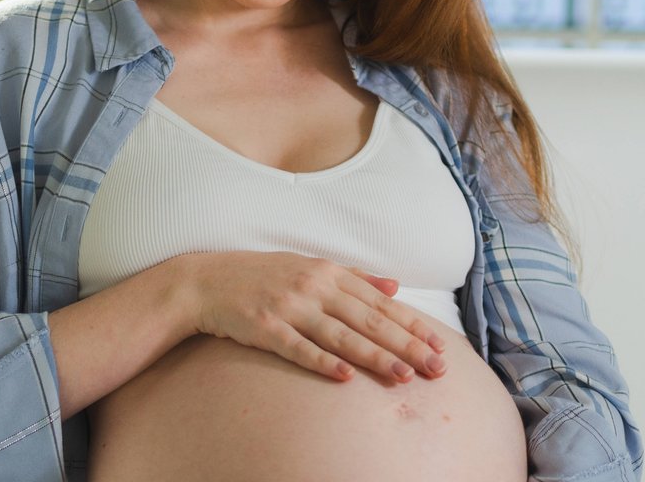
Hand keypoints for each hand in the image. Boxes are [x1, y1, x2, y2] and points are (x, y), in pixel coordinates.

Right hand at [180, 251, 448, 383]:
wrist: (206, 282)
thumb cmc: (263, 276)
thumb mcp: (311, 267)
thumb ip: (354, 277)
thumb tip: (394, 286)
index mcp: (328, 272)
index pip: (380, 302)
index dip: (411, 324)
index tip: (438, 344)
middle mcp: (314, 287)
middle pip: (368, 320)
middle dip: (405, 344)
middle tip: (435, 367)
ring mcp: (289, 307)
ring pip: (341, 335)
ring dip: (374, 356)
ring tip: (403, 376)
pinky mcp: (265, 327)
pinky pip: (298, 347)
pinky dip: (322, 361)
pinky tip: (345, 377)